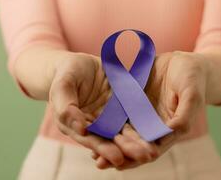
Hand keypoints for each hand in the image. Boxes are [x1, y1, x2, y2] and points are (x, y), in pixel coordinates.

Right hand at [46, 50, 159, 167]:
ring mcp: (108, 120)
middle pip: (109, 141)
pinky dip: (143, 129)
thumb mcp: (63, 83)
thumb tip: (80, 129)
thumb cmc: (68, 72)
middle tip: (144, 157)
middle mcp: (92, 127)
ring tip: (153, 153)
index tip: (117, 157)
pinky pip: (133, 121)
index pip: (89, 139)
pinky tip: (157, 135)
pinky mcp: (122, 111)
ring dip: (138, 144)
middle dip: (127, 150)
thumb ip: (66, 106)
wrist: (82, 64)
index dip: (103, 149)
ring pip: (124, 134)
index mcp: (73, 125)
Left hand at [94, 51, 209, 169]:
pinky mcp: (132, 104)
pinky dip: (106, 124)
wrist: (182, 61)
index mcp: (170, 130)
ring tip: (92, 154)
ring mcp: (142, 116)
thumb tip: (173, 131)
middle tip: (101, 163)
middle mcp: (154, 127)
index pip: (153, 148)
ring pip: (124, 134)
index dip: (139, 156)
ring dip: (109, 144)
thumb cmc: (192, 77)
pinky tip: (91, 128)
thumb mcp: (191, 93)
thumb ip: (184, 114)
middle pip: (135, 146)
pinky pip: (117, 116)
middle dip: (119, 155)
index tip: (124, 161)